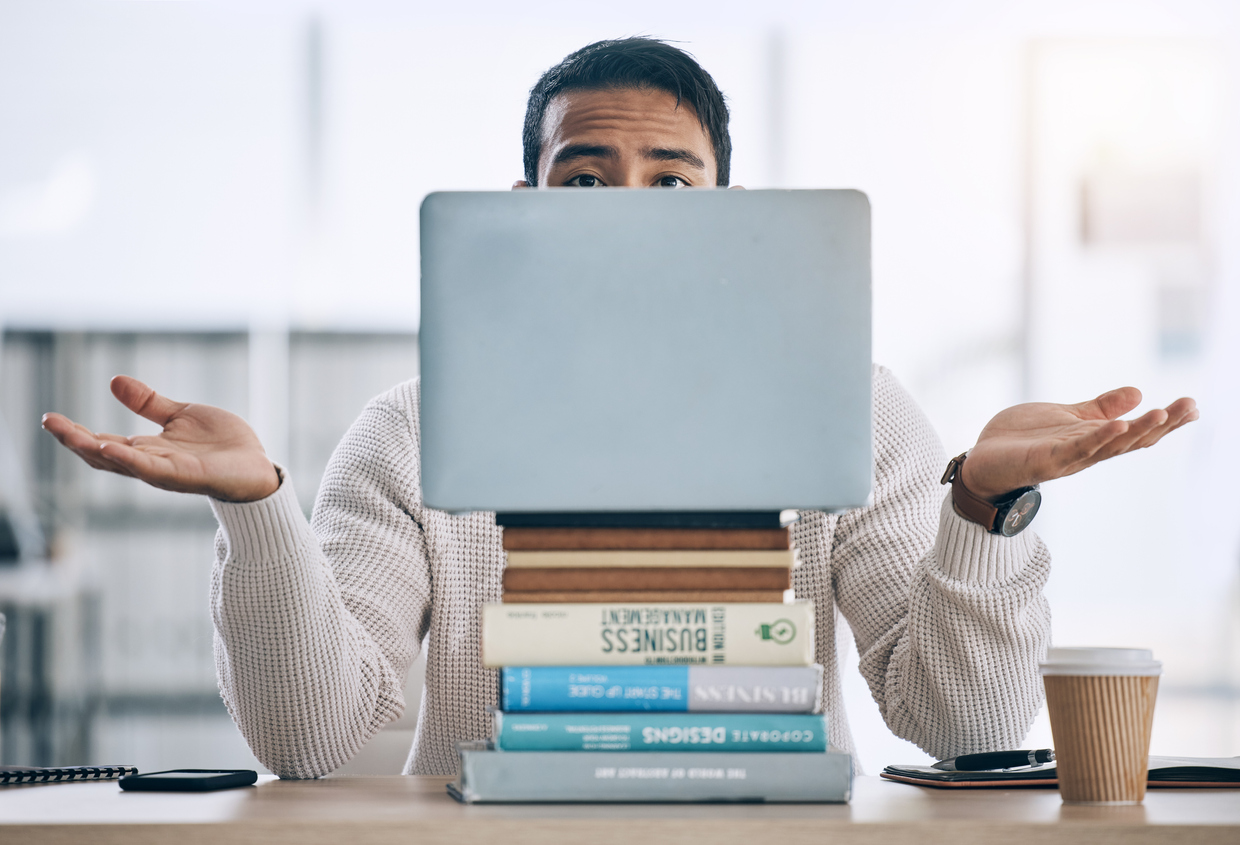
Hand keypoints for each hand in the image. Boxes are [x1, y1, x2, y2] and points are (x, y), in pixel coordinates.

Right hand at [41, 375, 280, 502]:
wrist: (257, 465)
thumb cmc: (221, 445)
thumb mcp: (180, 415)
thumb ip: (149, 403)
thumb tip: (114, 381)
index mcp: (147, 450)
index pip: (102, 441)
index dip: (76, 432)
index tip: (50, 417)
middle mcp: (151, 463)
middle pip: (103, 454)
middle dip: (74, 439)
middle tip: (48, 421)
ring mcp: (167, 471)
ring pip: (122, 462)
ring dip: (94, 448)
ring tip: (69, 434)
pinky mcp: (186, 475)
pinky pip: (152, 469)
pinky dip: (130, 459)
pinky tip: (111, 447)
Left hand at [961, 387, 1198, 501]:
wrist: (982, 460)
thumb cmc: (1023, 440)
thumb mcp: (1067, 416)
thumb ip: (1099, 408)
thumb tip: (1137, 392)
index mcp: (1093, 440)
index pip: (1136, 431)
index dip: (1165, 421)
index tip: (1193, 404)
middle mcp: (1087, 452)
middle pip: (1131, 440)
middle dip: (1162, 424)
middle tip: (1188, 406)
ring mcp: (1068, 458)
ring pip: (1109, 446)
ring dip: (1136, 431)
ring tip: (1161, 413)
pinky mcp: (1046, 461)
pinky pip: (1076, 450)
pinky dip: (1097, 439)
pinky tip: (1116, 425)